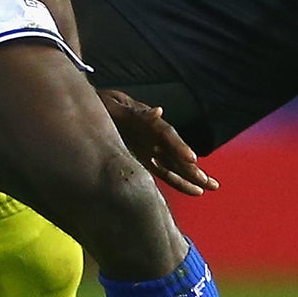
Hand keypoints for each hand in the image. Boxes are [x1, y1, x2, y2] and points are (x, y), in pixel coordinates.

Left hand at [99, 89, 216, 195]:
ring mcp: (149, 149)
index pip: (167, 134)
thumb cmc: (99, 105)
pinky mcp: (143, 161)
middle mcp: (152, 136)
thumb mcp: (112, 105)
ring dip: (192, 176)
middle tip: (208, 182)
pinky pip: (164, 173)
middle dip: (192, 168)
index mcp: (146, 120)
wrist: (86, 111)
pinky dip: (179, 182)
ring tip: (211, 187)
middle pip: (176, 153)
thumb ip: (134, 112)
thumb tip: (159, 111)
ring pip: (175, 165)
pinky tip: (195, 191)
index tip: (191, 159)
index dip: (179, 146)